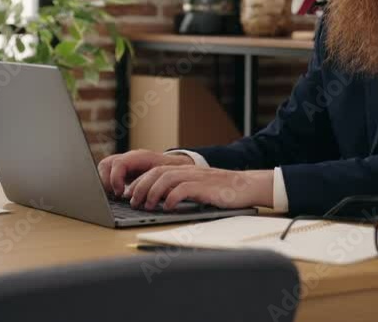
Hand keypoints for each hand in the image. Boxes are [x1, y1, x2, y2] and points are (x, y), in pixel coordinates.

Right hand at [97, 150, 193, 196]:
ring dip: (104, 183)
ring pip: (104, 167)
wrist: (176, 165)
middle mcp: (130, 157)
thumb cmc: (174, 172)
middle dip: (105, 181)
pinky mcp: (122, 169)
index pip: (120, 163)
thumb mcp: (170, 179)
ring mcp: (125, 162)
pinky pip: (107, 173)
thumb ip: (162, 187)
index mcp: (141, 157)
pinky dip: (107, 184)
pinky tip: (113, 195)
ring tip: (111, 196)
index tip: (119, 193)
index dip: (116, 178)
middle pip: (107, 164)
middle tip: (113, 196)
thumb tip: (158, 198)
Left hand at [127, 166, 273, 210]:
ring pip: (167, 178)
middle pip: (157, 172)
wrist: (247, 186)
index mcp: (185, 170)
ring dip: (153, 192)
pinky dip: (172, 198)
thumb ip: (181, 189)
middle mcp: (189, 171)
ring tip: (148, 205)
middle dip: (141, 187)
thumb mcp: (199, 187)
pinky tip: (168, 207)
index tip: (130, 194)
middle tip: (133, 202)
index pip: (156, 170)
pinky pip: (184, 189)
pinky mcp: (206, 187)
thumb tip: (160, 201)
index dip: (140, 181)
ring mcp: (197, 177)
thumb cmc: (223, 191)